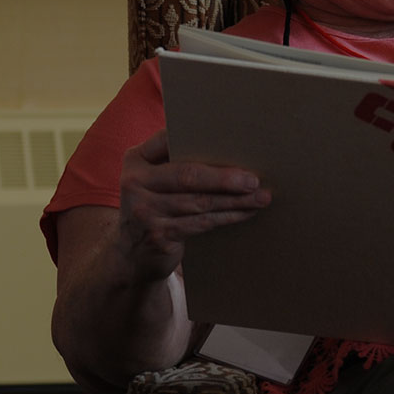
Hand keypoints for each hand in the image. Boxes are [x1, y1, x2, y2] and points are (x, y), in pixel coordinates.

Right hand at [114, 130, 269, 283]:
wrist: (133, 254)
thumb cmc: (154, 205)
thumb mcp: (152, 179)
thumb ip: (173, 160)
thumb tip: (227, 146)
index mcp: (135, 160)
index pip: (168, 140)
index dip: (199, 139)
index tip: (232, 141)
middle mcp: (134, 183)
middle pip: (187, 176)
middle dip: (224, 177)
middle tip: (254, 179)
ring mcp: (144, 212)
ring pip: (199, 202)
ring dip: (235, 200)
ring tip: (260, 197)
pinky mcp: (159, 236)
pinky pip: (201, 224)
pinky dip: (227, 217)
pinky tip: (245, 213)